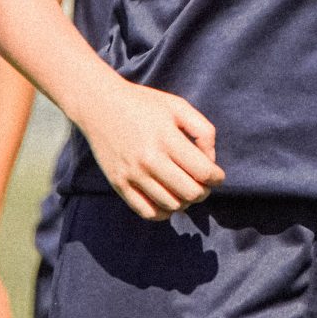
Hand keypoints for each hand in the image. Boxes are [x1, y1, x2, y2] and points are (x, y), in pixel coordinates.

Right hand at [72, 76, 223, 218]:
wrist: (99, 104)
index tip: (217, 176)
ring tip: (185, 190)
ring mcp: (132, 174)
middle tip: (203, 185)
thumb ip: (203, 131)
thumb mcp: (178, 106)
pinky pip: (147, 212)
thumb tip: (210, 161)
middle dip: (204, 192)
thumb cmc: (144, 104)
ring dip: (185, 202)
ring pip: (171, 205)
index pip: (203, 172)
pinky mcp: (118, 184)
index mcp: (167, 138)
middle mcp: (149, 159)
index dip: (216, 178)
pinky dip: (163, 213)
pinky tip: (167, 200)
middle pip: (190, 193)